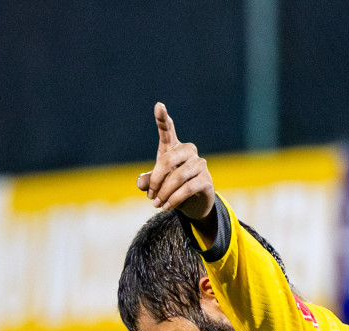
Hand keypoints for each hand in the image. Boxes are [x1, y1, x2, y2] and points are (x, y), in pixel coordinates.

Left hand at [135, 102, 215, 222]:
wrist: (193, 204)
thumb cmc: (171, 188)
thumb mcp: (156, 185)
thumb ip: (147, 181)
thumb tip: (142, 183)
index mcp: (173, 147)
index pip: (167, 129)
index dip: (163, 118)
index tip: (159, 105)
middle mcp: (188, 151)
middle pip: (168, 159)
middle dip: (156, 180)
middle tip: (150, 196)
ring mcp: (199, 164)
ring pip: (177, 176)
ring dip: (164, 193)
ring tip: (157, 204)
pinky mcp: (206, 179)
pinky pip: (187, 188)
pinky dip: (174, 199)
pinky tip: (167, 206)